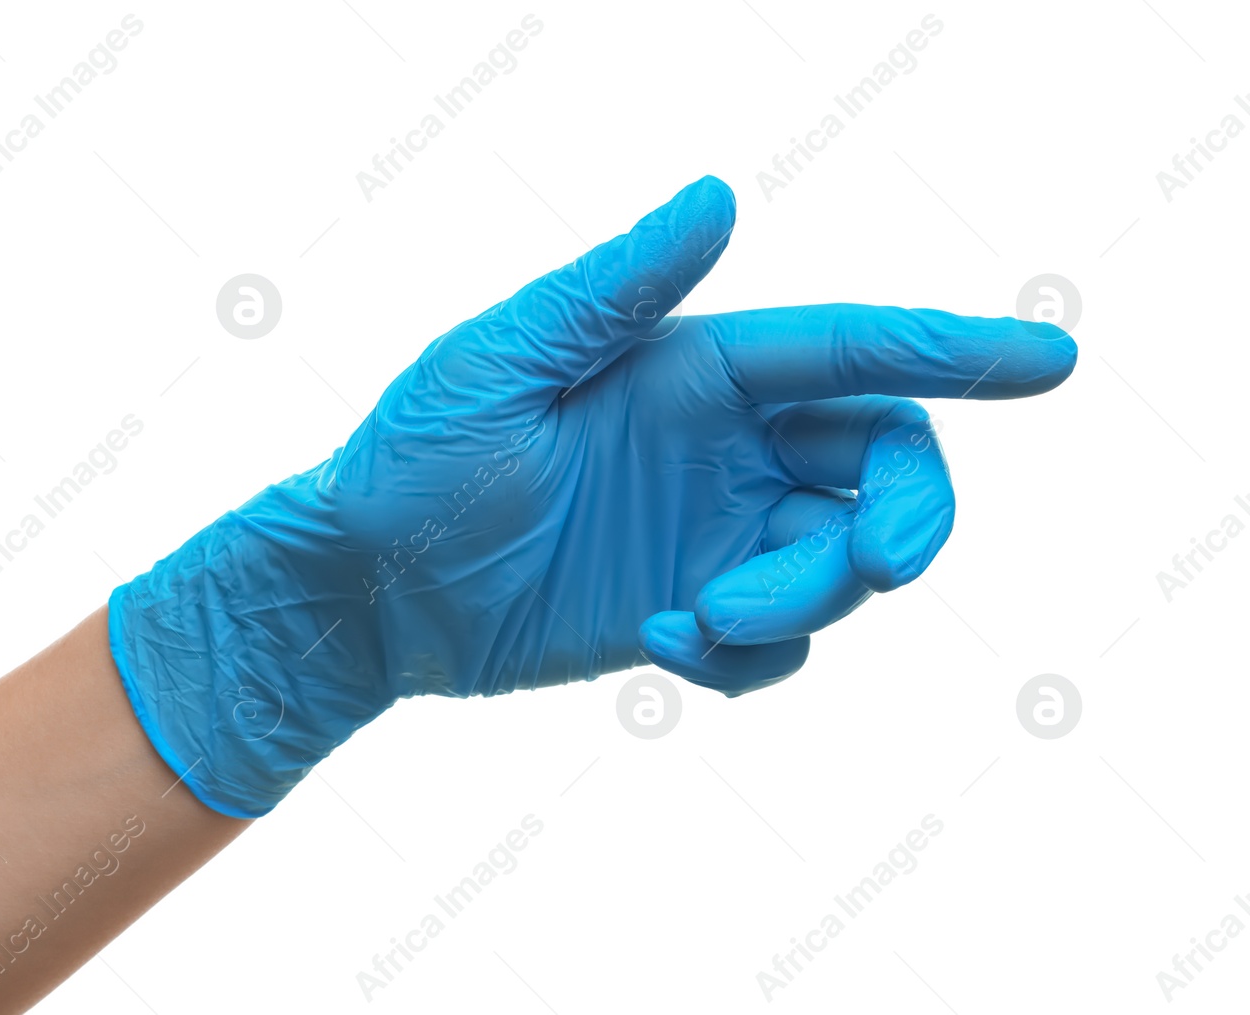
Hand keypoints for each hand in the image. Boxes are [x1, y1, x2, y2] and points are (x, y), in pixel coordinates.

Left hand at [109, 176, 1076, 817]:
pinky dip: (744, 658)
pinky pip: (775, 645)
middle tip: (883, 566)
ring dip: (802, 602)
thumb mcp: (501, 359)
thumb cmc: (415, 457)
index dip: (957, 353)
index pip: (851, 352)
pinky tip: (659, 642)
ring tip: (694, 618)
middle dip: (909, 517)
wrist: (368, 588)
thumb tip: (716, 198)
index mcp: (694, 370)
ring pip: (837, 567)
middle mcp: (722, 447)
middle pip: (883, 466)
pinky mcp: (692, 611)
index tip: (1051, 363)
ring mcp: (713, 534)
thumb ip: (615, 289)